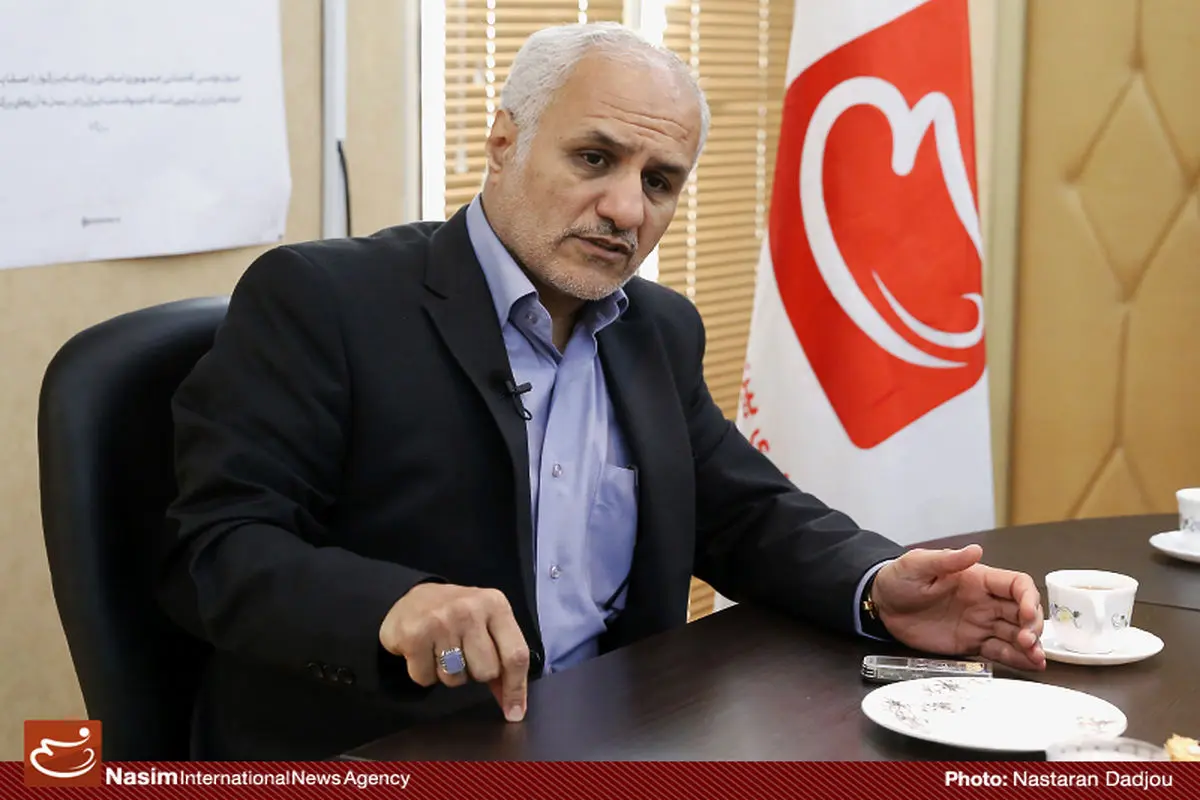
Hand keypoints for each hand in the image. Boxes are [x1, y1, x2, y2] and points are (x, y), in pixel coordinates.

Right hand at [379, 583, 530, 720]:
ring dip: (447, 674)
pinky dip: (424, 674)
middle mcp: (471, 609)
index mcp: (496, 605)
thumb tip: (514, 706)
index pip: (515, 655)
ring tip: (440, 650)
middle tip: (461, 653)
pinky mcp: (414, 634)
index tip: (514, 713)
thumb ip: (503, 661)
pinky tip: (422, 652)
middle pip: (486, 672)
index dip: (516, 688)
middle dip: (474, 672)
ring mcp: (441, 620)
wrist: (413, 599)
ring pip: (455, 679)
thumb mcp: (487, 627)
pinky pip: (426, 679)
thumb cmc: (457, 616)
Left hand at [871, 545, 1045, 670]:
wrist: (882, 605)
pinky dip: (1016, 659)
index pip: (1016, 585)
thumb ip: (947, 560)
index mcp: (978, 579)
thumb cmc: (899, 578)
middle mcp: (985, 602)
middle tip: (1026, 640)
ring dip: (1031, 645)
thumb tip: (975, 550)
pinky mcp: (971, 643)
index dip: (1028, 597)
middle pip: (1023, 612)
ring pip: (1016, 634)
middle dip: (1033, 626)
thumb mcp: (918, 564)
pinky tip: (1030, 665)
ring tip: (1036, 659)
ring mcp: (980, 624)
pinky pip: (999, 651)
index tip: (1026, 613)